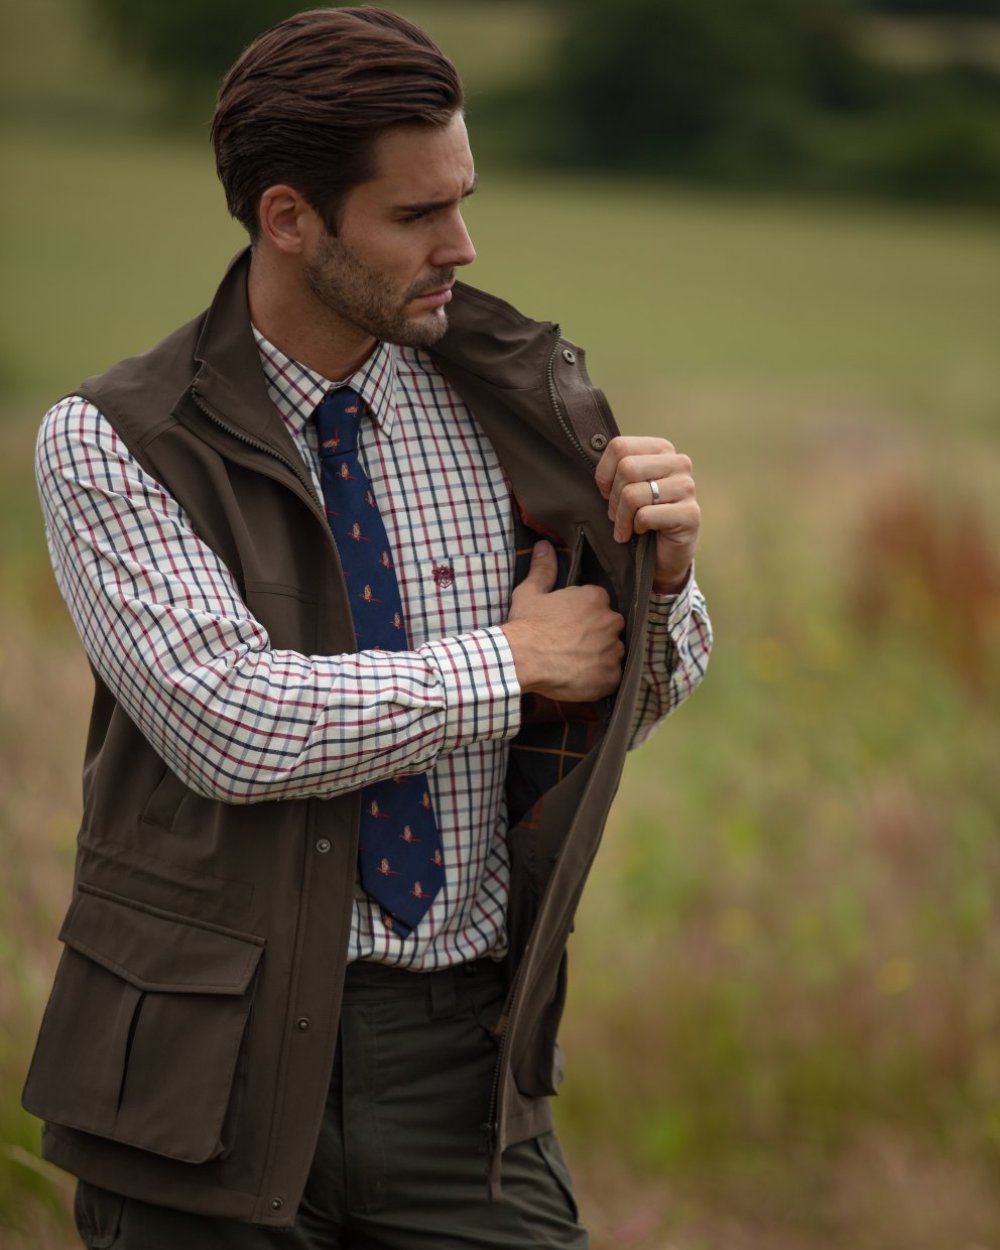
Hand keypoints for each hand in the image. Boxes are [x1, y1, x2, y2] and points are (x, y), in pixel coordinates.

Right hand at [501, 541, 624, 700]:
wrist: (522, 659)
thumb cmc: (527, 624)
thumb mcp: (530, 592)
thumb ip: (544, 569)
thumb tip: (545, 546)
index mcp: (596, 598)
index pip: (597, 603)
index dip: (582, 614)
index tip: (567, 623)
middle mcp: (611, 621)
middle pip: (608, 626)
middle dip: (594, 634)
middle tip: (570, 644)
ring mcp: (613, 650)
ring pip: (612, 652)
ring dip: (599, 656)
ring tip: (574, 663)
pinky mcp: (611, 676)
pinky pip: (611, 676)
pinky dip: (599, 678)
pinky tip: (579, 677)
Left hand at [594, 435, 700, 592]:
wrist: (665, 553)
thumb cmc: (640, 515)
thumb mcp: (625, 486)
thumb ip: (615, 469)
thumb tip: (594, 461)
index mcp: (662, 449)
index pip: (620, 446)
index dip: (604, 474)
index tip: (606, 492)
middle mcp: (679, 462)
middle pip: (627, 468)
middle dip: (614, 498)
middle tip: (615, 515)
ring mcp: (687, 487)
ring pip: (633, 494)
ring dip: (622, 517)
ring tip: (626, 526)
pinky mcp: (690, 514)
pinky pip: (645, 516)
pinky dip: (636, 528)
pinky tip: (642, 532)